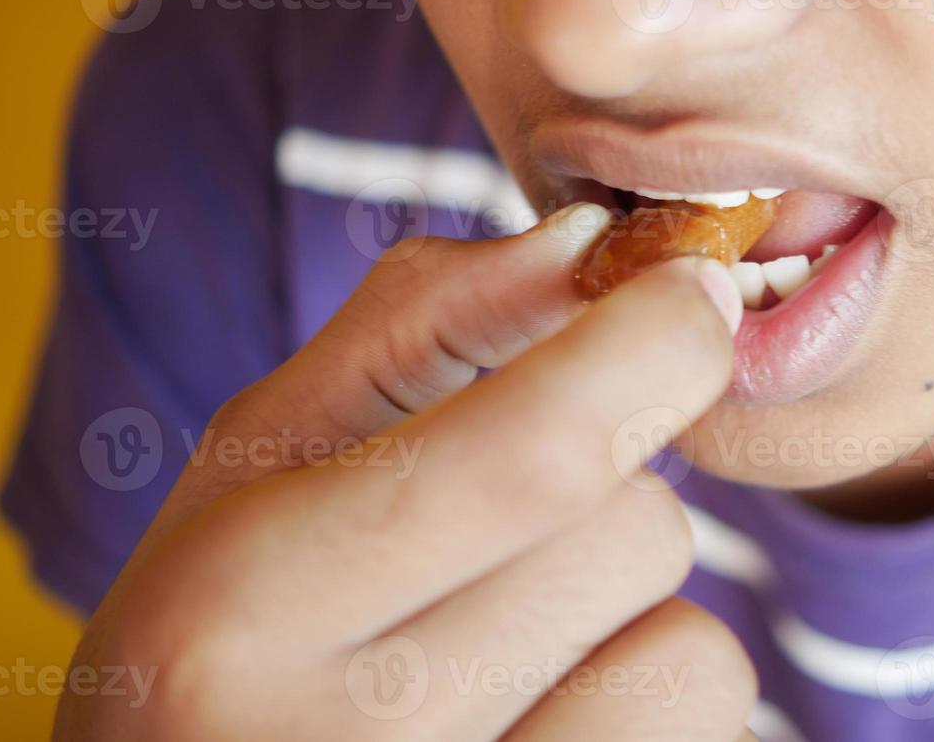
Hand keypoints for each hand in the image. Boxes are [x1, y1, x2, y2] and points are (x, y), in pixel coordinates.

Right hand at [56, 204, 757, 740]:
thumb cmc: (231, 633)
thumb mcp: (264, 465)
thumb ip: (411, 327)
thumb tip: (588, 241)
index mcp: (238, 608)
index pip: (536, 450)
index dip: (649, 347)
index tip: (693, 292)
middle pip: (635, 534)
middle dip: (612, 498)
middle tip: (503, 545)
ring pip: (692, 649)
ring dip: (635, 620)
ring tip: (507, 660)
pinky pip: (701, 732)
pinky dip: (650, 708)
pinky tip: (541, 723)